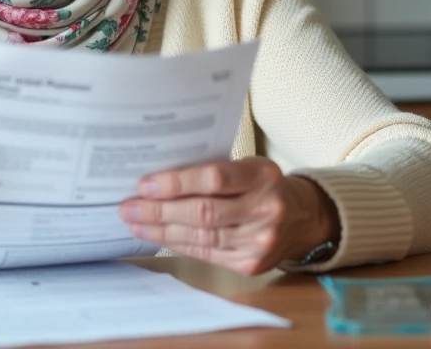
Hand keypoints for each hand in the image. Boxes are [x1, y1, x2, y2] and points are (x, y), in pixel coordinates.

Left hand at [118, 157, 339, 275]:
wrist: (301, 218)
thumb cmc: (262, 185)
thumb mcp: (247, 167)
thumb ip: (211, 171)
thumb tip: (157, 180)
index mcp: (263, 175)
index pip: (214, 178)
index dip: (176, 183)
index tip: (145, 185)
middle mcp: (266, 209)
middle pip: (203, 212)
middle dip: (159, 210)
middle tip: (129, 207)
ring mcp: (261, 240)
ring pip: (201, 237)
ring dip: (162, 231)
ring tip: (136, 223)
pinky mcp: (252, 264)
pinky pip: (207, 254)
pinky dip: (178, 245)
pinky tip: (158, 237)